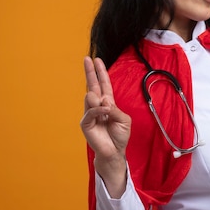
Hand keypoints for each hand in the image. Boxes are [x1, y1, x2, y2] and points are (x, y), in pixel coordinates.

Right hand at [80, 56, 131, 196]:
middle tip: (87, 59)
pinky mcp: (86, 122)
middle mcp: (98, 105)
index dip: (101, 73)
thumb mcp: (123, 119)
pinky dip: (99, 110)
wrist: (115, 151)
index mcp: (108, 103)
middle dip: (90, 72)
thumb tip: (102, 100)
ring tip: (106, 108)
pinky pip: (91, 111)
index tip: (97, 60)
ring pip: (91, 97)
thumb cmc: (120, 136)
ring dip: (99, 100)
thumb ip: (114, 108)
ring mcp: (90, 113)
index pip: (103, 84)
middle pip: (93, 85)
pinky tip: (104, 112)